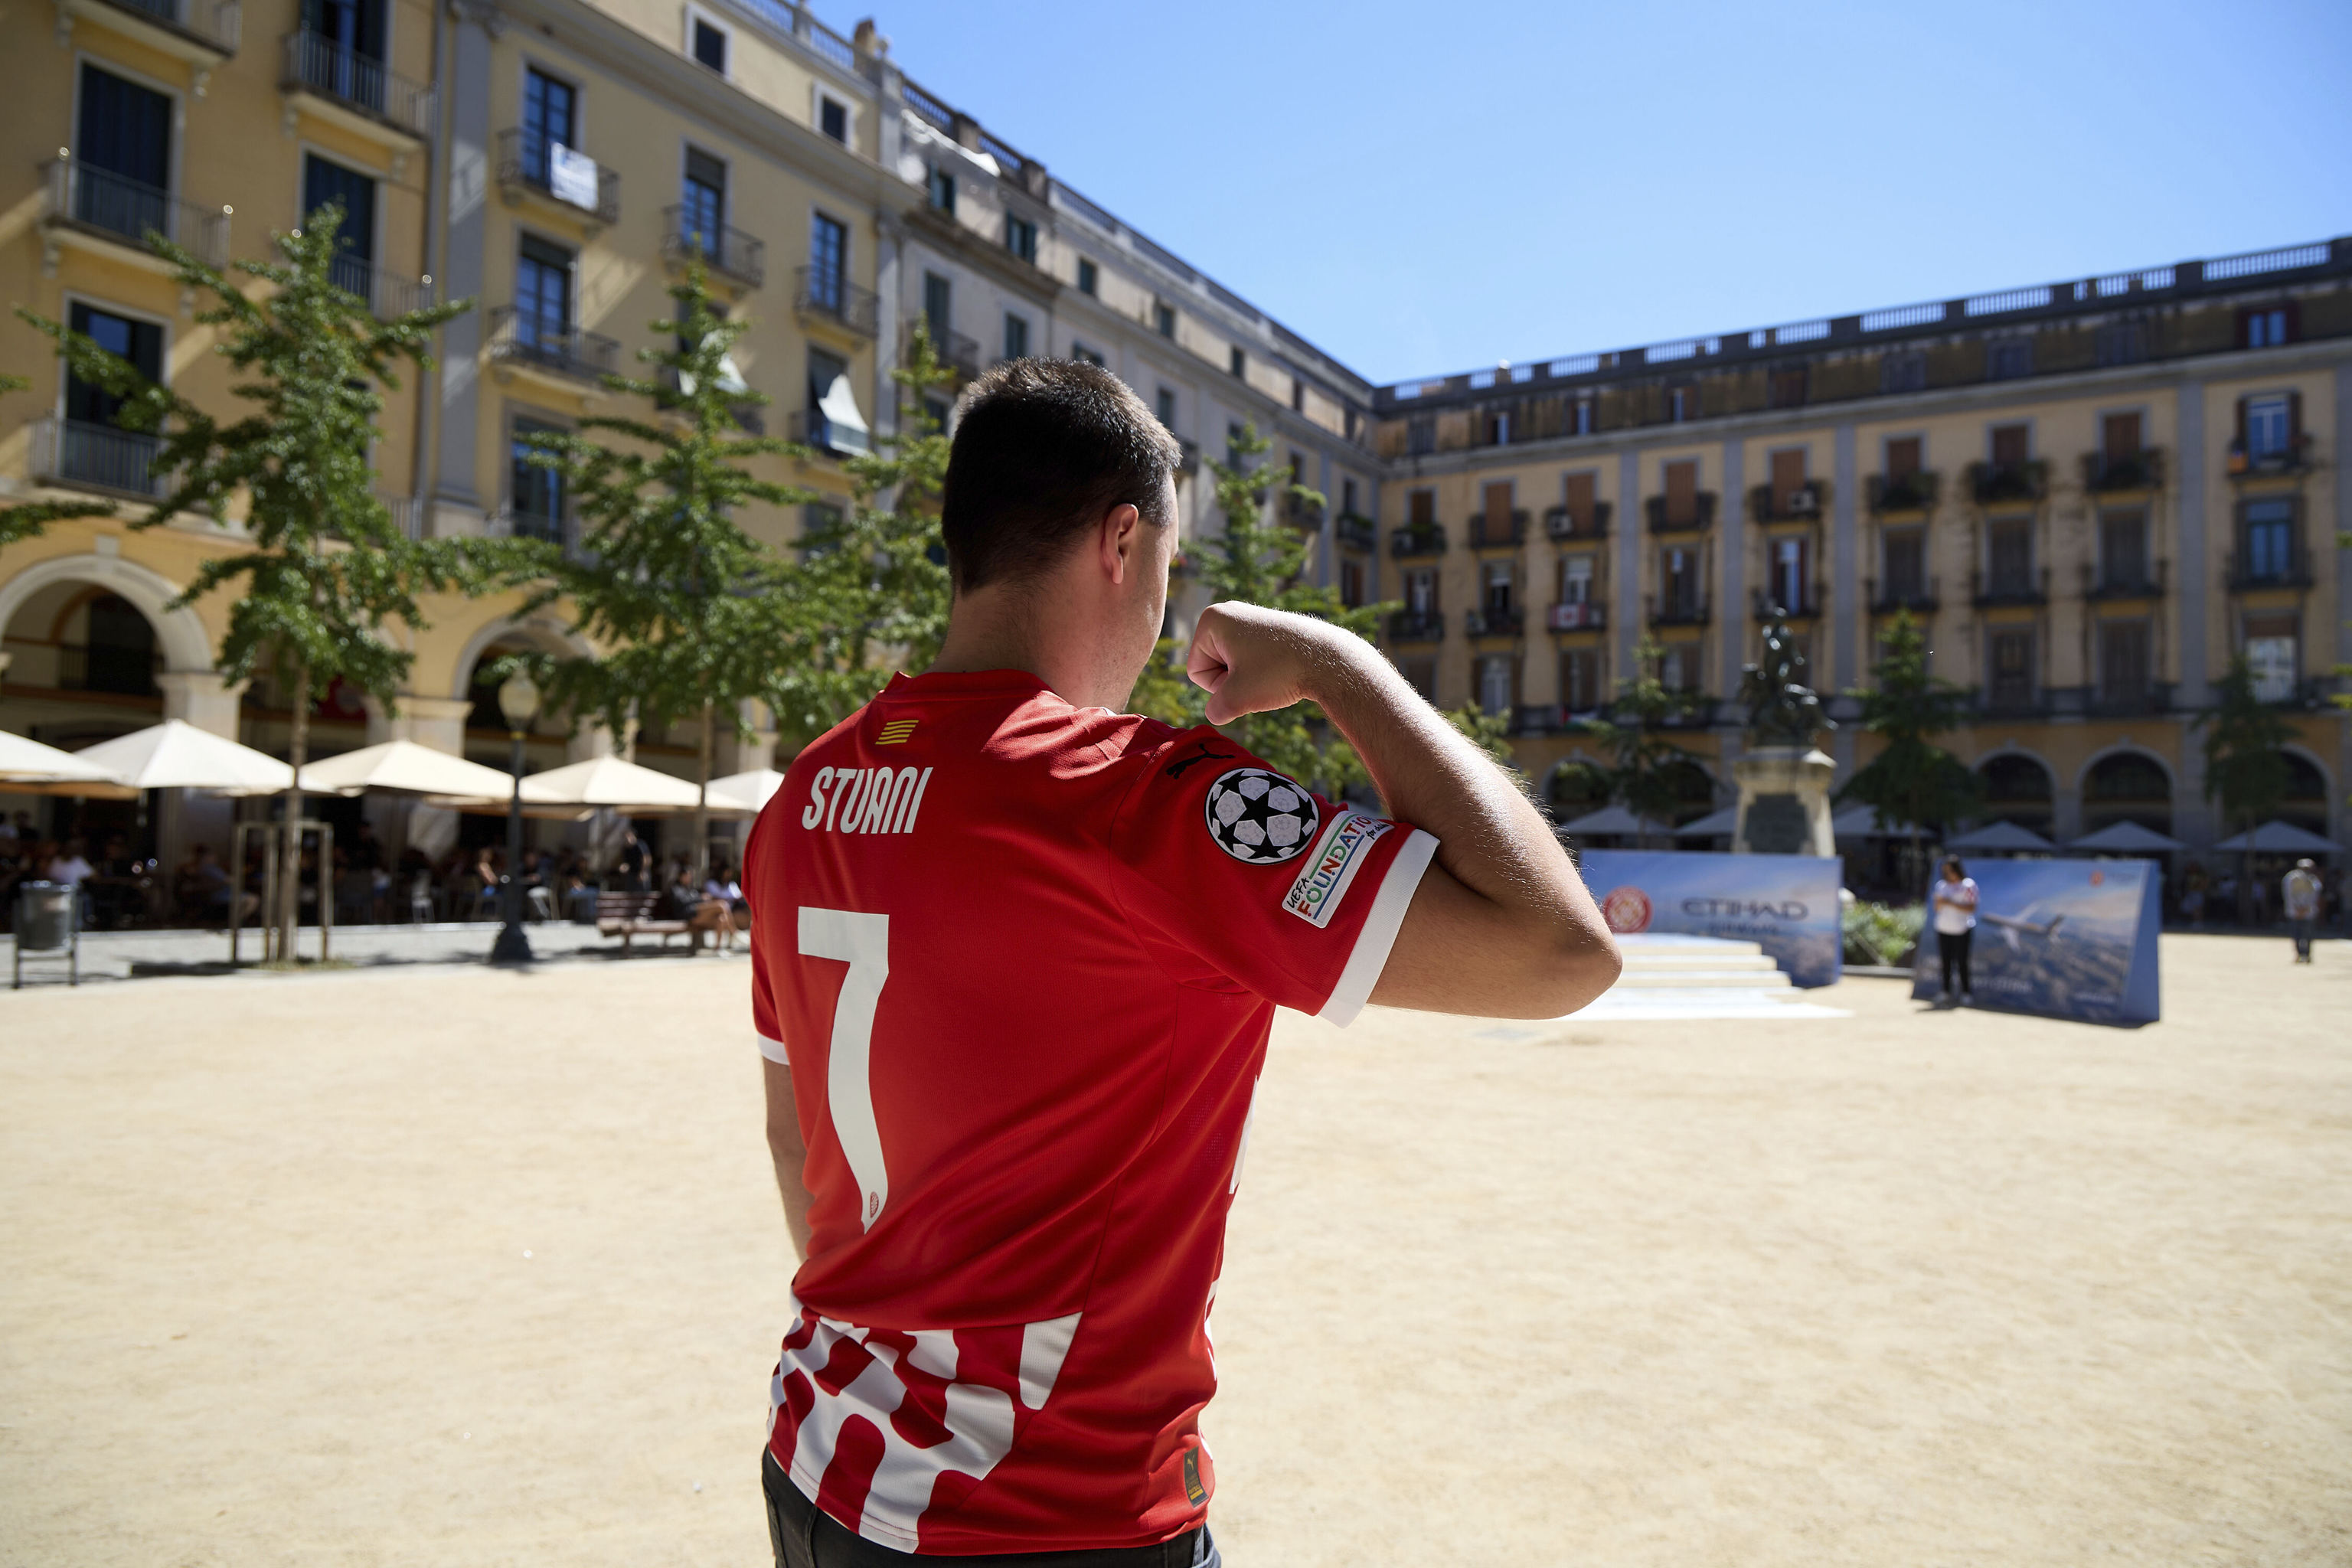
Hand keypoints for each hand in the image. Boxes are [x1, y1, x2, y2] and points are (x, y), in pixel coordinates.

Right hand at [1185, 602, 1355, 724]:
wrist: (1328, 659)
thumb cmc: (1279, 673)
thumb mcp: (1237, 699)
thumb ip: (1215, 710)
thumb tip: (1216, 713)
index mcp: (1211, 619)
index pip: (1196, 671)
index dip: (1219, 686)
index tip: (1246, 678)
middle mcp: (1228, 611)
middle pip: (1213, 666)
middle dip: (1232, 681)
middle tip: (1262, 676)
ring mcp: (1250, 617)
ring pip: (1233, 665)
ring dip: (1248, 680)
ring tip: (1273, 674)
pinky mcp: (1268, 627)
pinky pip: (1251, 660)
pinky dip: (1263, 672)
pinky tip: (1282, 670)